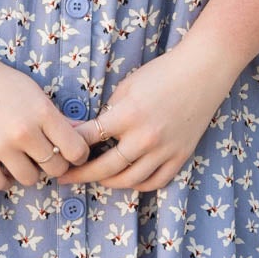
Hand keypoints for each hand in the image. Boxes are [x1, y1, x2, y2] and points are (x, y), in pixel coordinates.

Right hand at [0, 45, 92, 191]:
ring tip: (22, 160)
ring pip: (30, 179)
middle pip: (55, 167)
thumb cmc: (1, 81)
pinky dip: (4, 179)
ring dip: (29, 172)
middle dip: (53, 163)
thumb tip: (81, 134)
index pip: (76, 150)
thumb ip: (58, 117)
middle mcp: (24, 131)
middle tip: (43, 154)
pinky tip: (4, 167)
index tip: (70, 153)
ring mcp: (0, 145)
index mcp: (43, 112)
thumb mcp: (34, 92)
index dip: (77, 155)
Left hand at [53, 42, 237, 191]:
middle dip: (80, 175)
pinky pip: (155, 182)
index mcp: (128, 115)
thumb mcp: (126, 87)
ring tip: (95, 179)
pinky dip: (138, 185)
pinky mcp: (180, 156)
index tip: (56, 152)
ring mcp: (164, 150)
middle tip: (64, 177)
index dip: (69, 147)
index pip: (89, 139)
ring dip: (107, 183)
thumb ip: (108, 113)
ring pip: (129, 180)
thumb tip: (85, 132)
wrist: (202, 72)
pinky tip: (126, 179)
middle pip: (105, 168)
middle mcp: (145, 137)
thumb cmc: (161, 74)